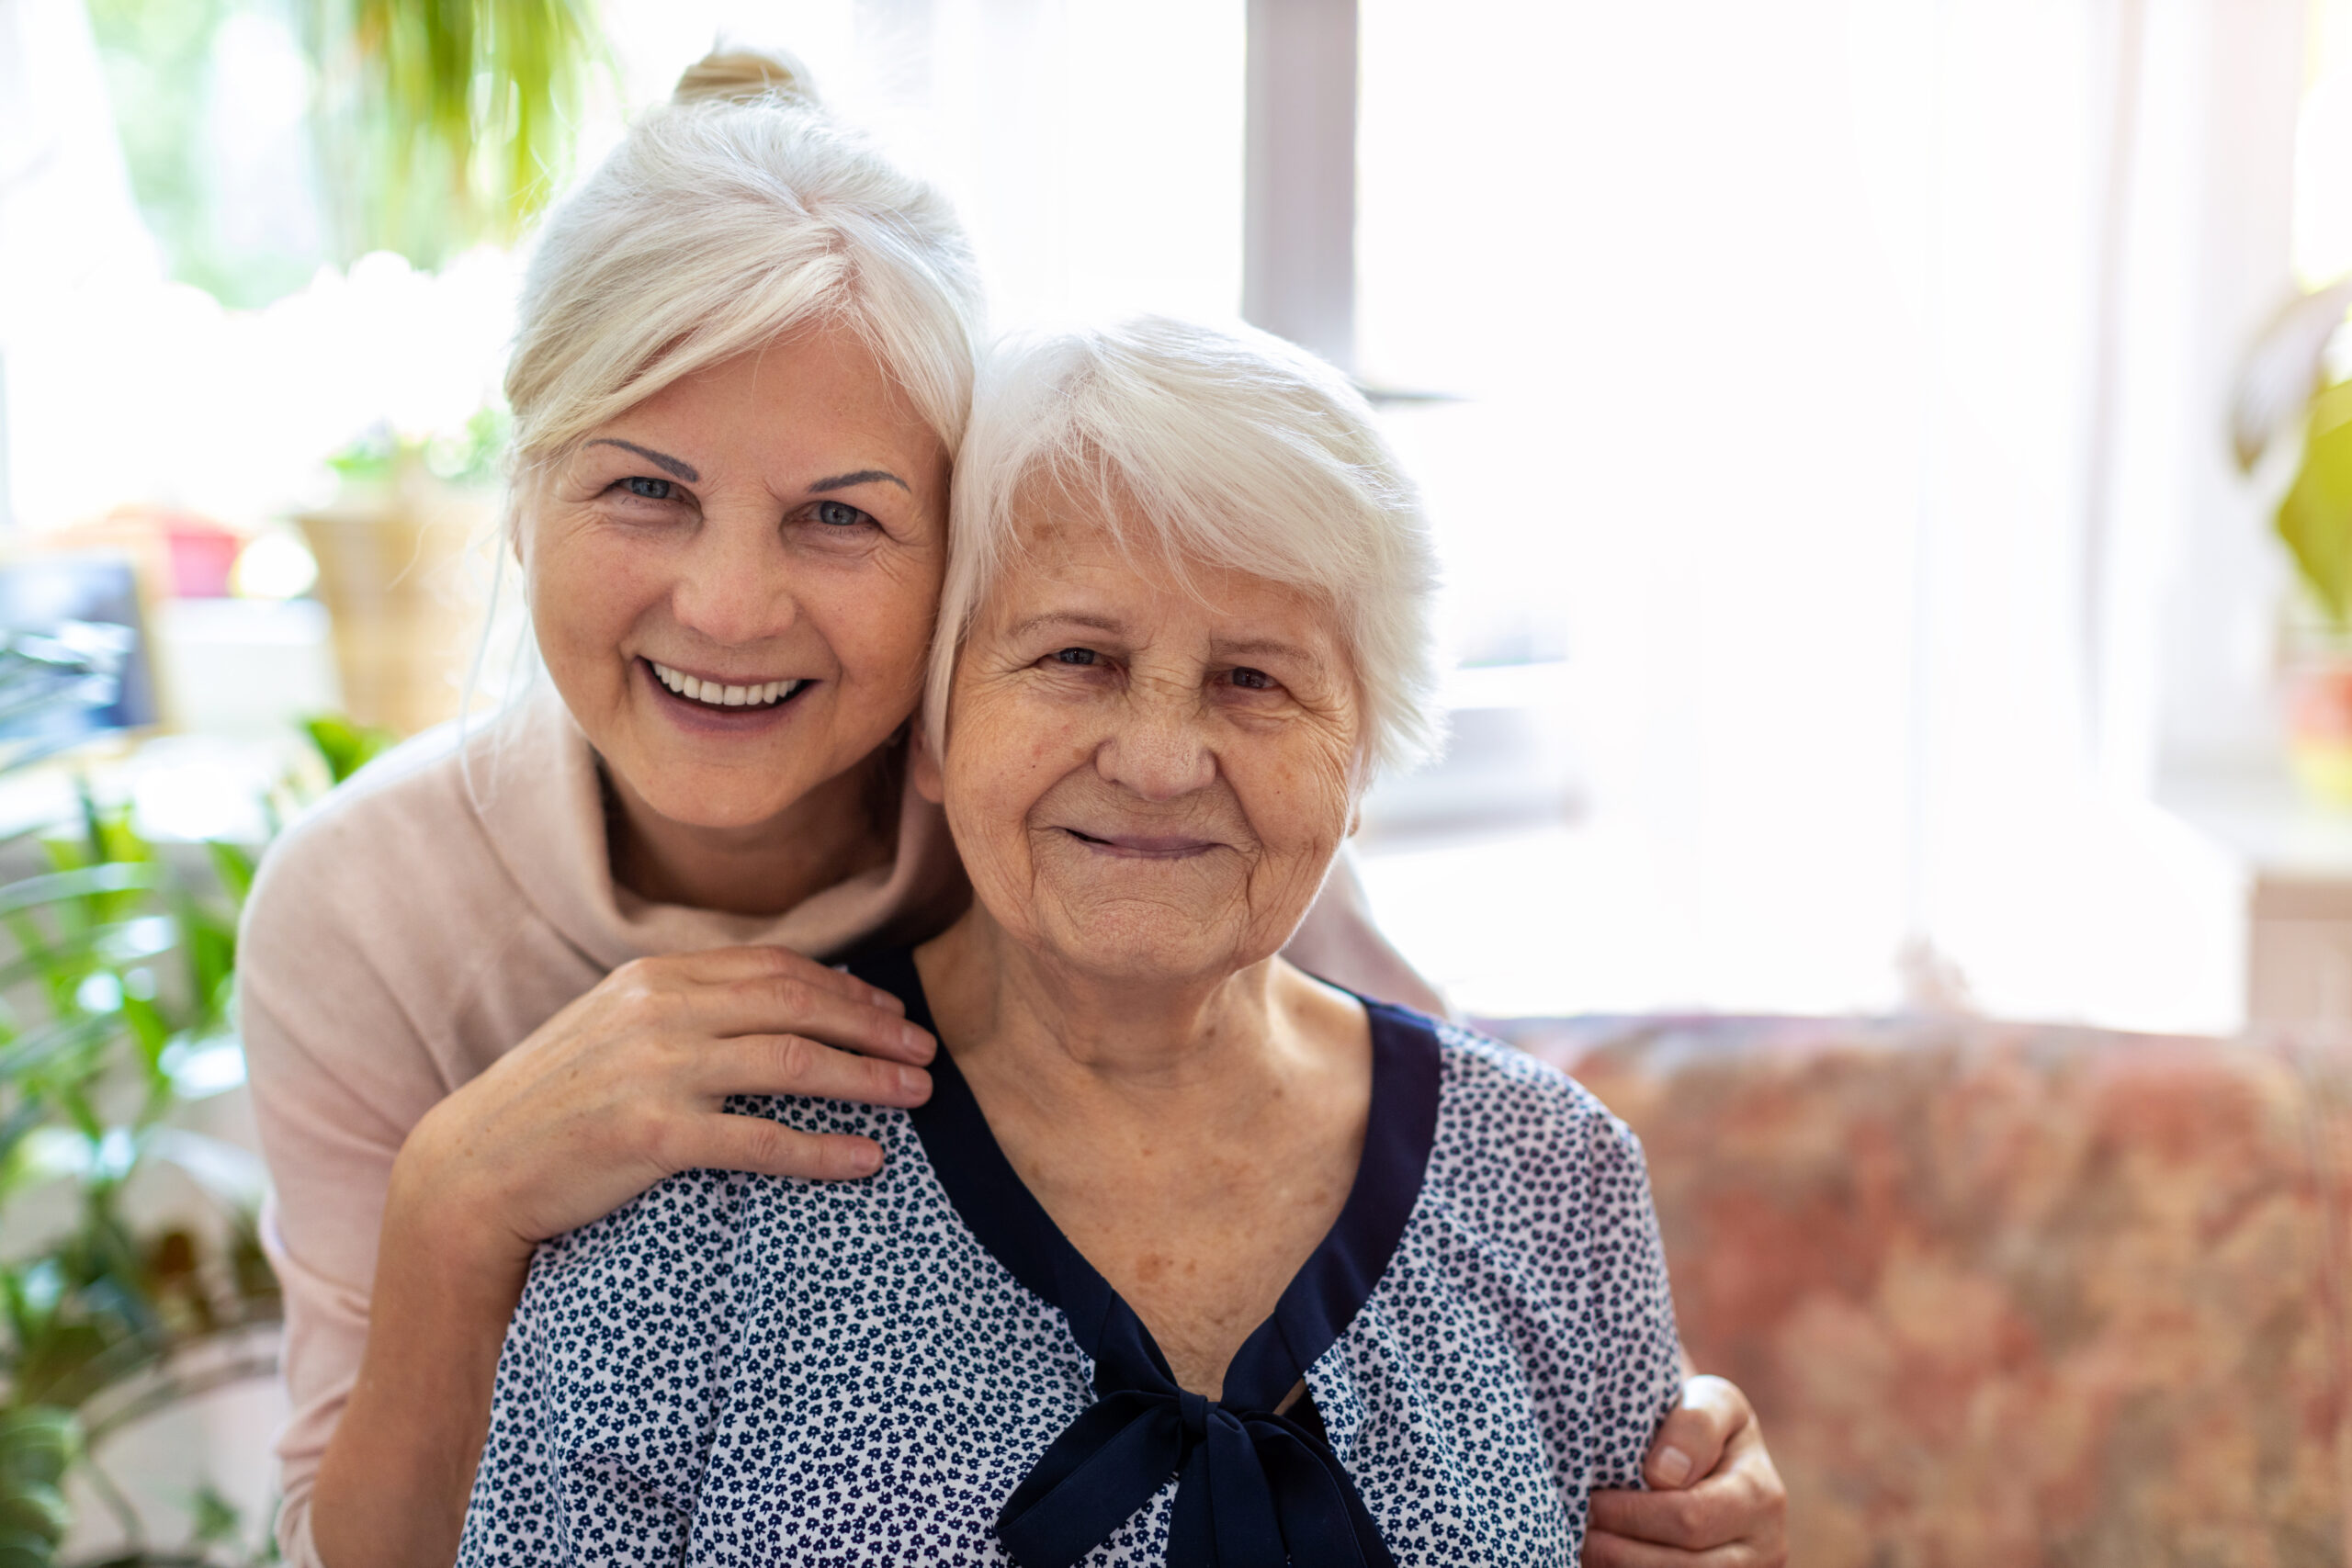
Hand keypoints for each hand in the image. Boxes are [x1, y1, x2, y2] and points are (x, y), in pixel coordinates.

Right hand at [393, 944, 934, 1264]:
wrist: (471, 1168)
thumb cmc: (551, 1105)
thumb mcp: (613, 1029)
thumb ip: (684, 1010)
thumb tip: (768, 1010)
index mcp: (655, 977)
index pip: (777, 969)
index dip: (847, 989)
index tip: (894, 1013)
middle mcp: (661, 1010)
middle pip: (800, 1005)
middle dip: (876, 1028)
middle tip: (928, 1054)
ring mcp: (656, 1069)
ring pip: (793, 1062)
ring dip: (868, 1078)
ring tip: (917, 1096)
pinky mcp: (652, 1133)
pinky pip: (760, 1138)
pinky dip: (823, 1148)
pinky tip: (866, 1160)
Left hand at [1583, 1375, 1786, 1566]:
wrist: (1717, 1454)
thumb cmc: (1705, 1422)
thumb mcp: (1711, 1400)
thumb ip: (1695, 1426)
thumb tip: (1663, 1475)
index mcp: (1761, 1496)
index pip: (1688, 1518)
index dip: (1631, 1514)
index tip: (1592, 1499)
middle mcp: (1765, 1547)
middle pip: (1683, 1566)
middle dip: (1619, 1550)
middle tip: (1580, 1528)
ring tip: (1587, 1547)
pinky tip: (1604, 1562)